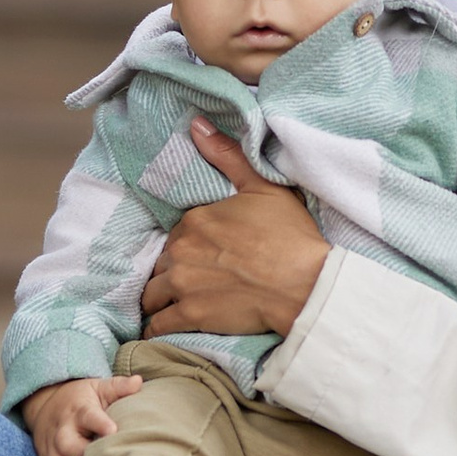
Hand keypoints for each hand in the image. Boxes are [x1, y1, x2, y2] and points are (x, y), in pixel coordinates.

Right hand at [20, 373, 141, 455]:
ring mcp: (49, 447)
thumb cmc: (82, 399)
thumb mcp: (99, 387)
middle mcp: (61, 429)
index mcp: (79, 410)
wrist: (47, 403)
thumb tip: (139, 381)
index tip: (113, 431)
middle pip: (67, 445)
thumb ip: (119, 387)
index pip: (88, 416)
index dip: (100, 424)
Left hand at [138, 121, 328, 340]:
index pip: (177, 234)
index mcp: (195, 220)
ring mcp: (183, 284)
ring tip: (165, 305)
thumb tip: (197, 124)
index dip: (188, 244)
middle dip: (171, 270)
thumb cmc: (289, 236)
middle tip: (186, 280)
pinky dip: (155, 327)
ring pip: (152, 293)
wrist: (304, 283)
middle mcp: (181, 250)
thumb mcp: (262, 187)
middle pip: (162, 262)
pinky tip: (156, 330)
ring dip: (158, 298)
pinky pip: (158, 324)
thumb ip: (226, 155)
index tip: (200, 254)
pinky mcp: (190, 315)